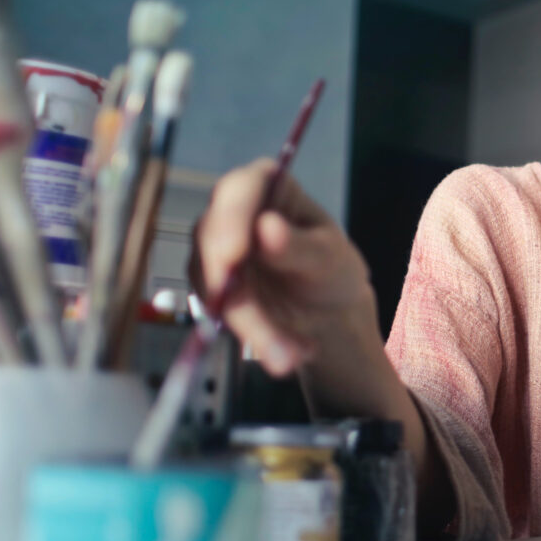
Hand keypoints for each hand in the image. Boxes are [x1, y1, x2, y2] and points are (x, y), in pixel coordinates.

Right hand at [191, 158, 374, 375]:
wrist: (325, 311)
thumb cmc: (331, 268)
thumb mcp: (327, 256)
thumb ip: (298, 245)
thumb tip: (267, 228)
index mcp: (265, 185)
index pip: (238, 190)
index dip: (230, 220)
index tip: (234, 255)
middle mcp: (230, 212)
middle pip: (213, 240)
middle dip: (235, 289)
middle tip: (258, 327)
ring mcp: (214, 250)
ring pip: (211, 284)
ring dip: (248, 325)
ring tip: (288, 355)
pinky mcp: (209, 286)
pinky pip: (216, 312)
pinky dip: (249, 337)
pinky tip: (284, 352)